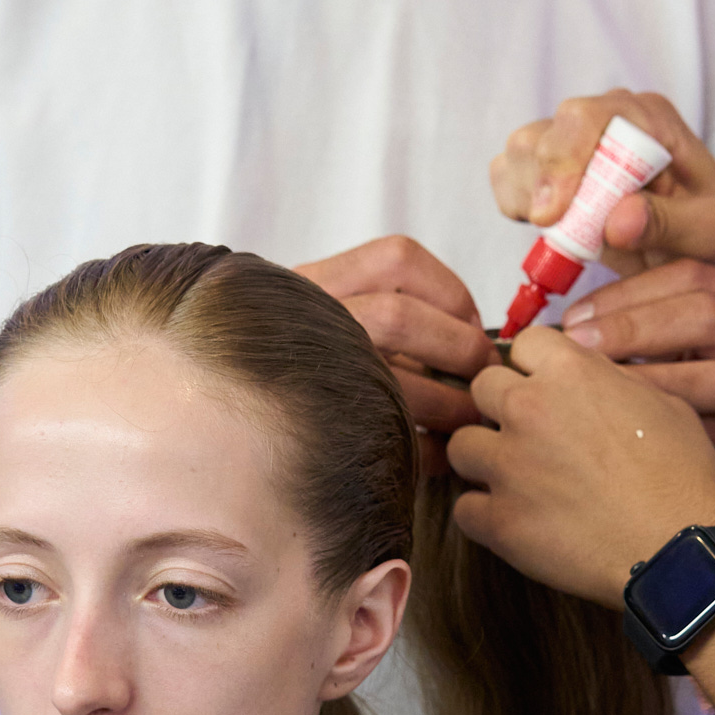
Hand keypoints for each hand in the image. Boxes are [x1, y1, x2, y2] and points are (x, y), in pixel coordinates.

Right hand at [295, 238, 493, 456]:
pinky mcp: (311, 427)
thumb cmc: (309, 362)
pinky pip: (380, 434)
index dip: (452, 291)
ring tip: (469, 420)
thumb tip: (481, 347)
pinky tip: (433, 454)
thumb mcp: (335, 318)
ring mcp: (302, 371)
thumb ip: (394, 318)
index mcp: (315, 282)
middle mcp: (303, 321)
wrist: (229, 409)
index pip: (396, 259)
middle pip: (398, 316)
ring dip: (448, 403)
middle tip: (485, 377)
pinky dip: (421, 448)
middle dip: (460, 350)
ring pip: (389, 379)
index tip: (473, 324)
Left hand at [447, 324, 714, 607]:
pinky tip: (513, 520)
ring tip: (514, 477)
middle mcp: (529, 409)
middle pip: (481, 387)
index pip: (524, 344)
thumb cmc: (683, 476)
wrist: (682, 550)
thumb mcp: (663, 403)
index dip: (536, 367)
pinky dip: (484, 515)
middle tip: (528, 433)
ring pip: (460, 444)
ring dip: (483, 458)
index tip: (546, 388)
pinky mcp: (500, 521)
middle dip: (502, 406)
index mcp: (571, 373)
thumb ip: (611, 379)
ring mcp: (508, 466)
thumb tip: (585, 374)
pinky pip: (464, 508)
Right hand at [492, 90, 714, 291]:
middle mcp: (604, 119)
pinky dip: (515, 204)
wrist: (708, 236)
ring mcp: (574, 142)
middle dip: (538, 187)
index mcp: (646, 118)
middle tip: (555, 232)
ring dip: (524, 198)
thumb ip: (668, 222)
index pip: (585, 118)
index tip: (554, 213)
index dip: (562, 162)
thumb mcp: (708, 229)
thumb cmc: (714, 225)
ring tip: (561, 234)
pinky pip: (509, 175)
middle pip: (540, 135)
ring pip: (519, 153)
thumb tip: (617, 220)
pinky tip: (550, 230)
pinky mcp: (552, 169)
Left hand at [560, 261, 714, 523]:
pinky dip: (665, 436)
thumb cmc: (691, 406)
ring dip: (649, 381)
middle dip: (632, 328)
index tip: (573, 318)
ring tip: (593, 391)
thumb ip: (641, 311)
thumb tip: (582, 289)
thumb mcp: (678, 348)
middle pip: (708, 314)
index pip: (693, 276)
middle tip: (576, 350)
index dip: (626, 292)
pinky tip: (622, 437)